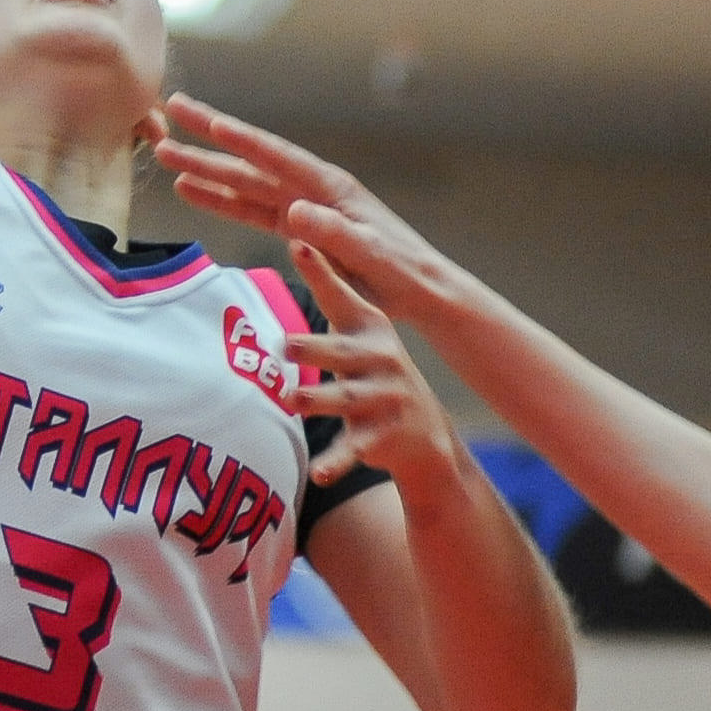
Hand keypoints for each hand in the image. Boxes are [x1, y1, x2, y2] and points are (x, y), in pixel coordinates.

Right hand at [156, 97, 474, 329]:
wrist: (420, 290)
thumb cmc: (402, 272)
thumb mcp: (371, 255)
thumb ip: (335, 234)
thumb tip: (296, 211)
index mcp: (330, 188)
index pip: (276, 156)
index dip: (240, 138)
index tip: (206, 120)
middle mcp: (311, 189)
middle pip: (250, 159)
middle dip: (208, 138)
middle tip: (169, 111)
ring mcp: (302, 207)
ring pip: (244, 182)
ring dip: (206, 167)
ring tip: (166, 152)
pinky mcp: (297, 229)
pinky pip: (250, 209)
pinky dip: (221, 199)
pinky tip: (194, 189)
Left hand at [283, 245, 464, 493]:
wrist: (424, 434)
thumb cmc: (375, 367)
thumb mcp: (359, 328)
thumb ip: (330, 288)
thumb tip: (297, 236)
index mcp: (371, 330)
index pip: (342, 296)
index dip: (321, 272)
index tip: (298, 245)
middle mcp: (380, 361)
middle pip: (342, 353)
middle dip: (315, 348)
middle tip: (285, 343)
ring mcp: (382, 400)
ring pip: (345, 399)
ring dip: (319, 399)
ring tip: (293, 399)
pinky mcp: (378, 437)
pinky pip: (351, 450)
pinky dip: (334, 463)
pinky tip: (317, 473)